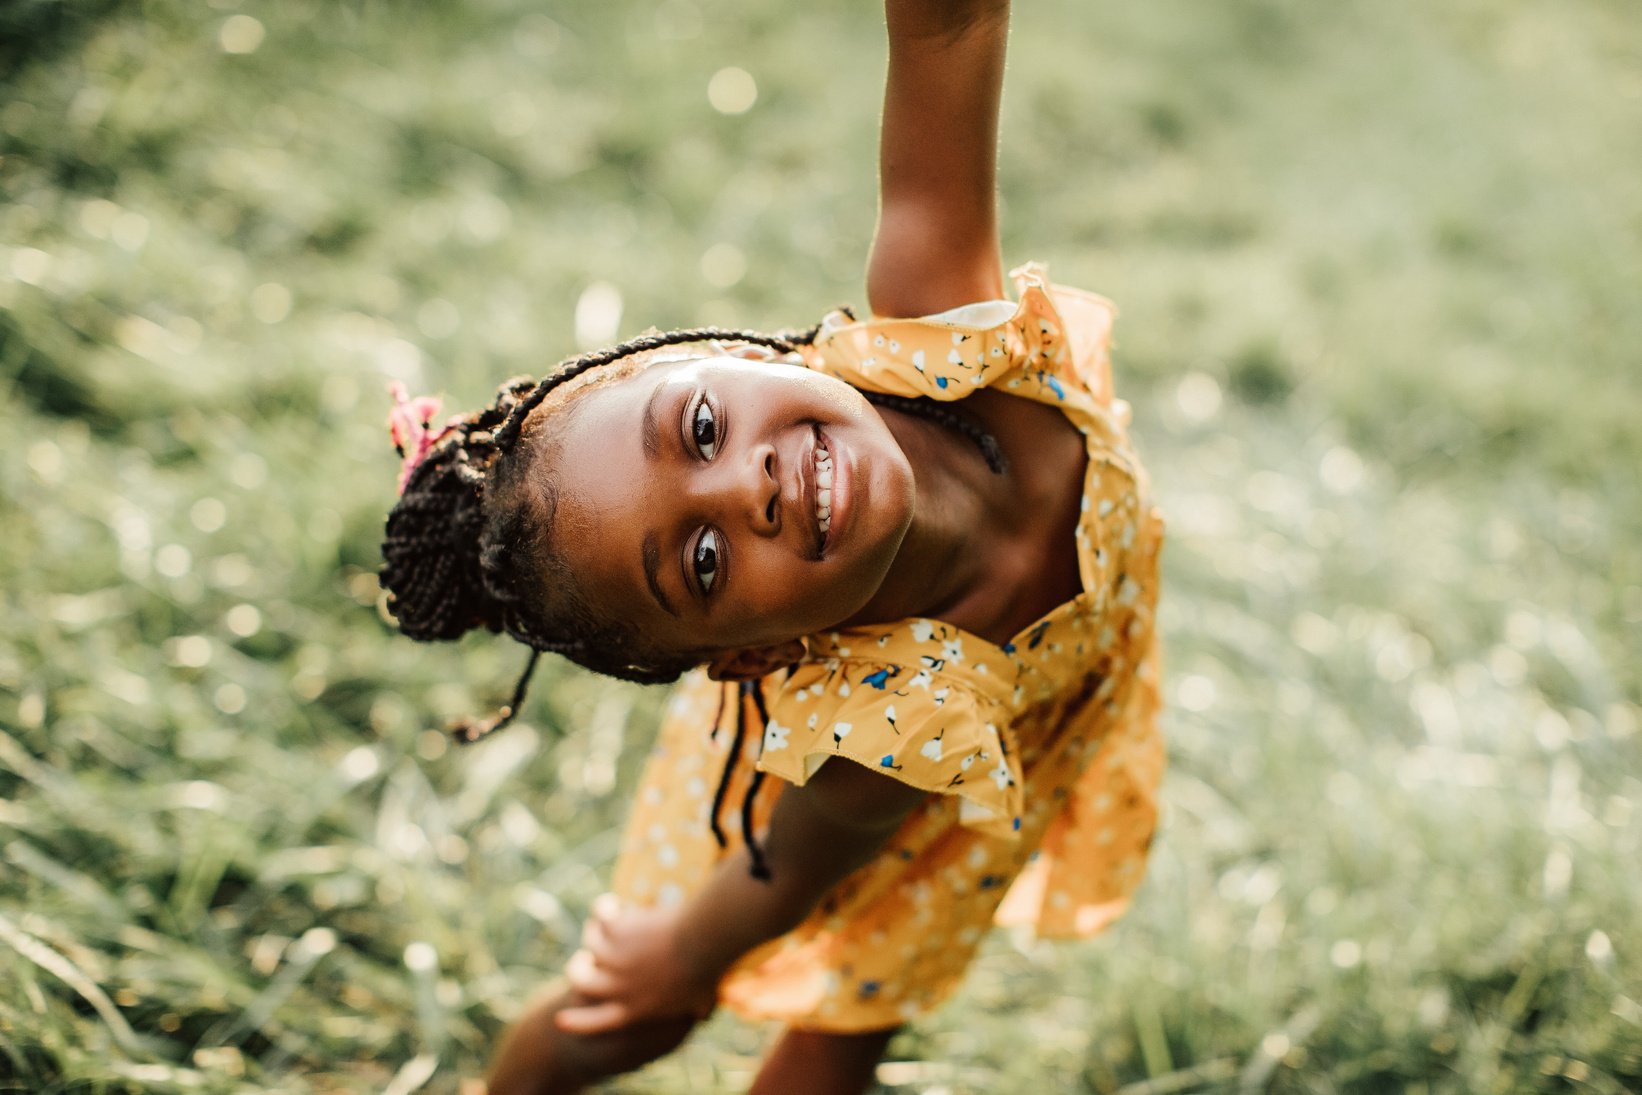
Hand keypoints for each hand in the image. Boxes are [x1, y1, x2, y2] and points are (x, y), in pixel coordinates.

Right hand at [556, 895, 718, 1034]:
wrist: (700, 943)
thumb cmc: (706, 973)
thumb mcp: (699, 1002)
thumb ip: (695, 1011)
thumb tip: (704, 1015)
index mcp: (633, 1010)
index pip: (595, 1023)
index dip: (576, 1022)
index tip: (561, 1020)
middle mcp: (616, 986)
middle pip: (581, 981)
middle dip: (577, 969)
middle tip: (581, 961)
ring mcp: (612, 957)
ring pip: (591, 942)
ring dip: (594, 932)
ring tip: (600, 924)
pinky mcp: (615, 930)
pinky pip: (601, 916)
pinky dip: (604, 909)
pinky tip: (610, 904)